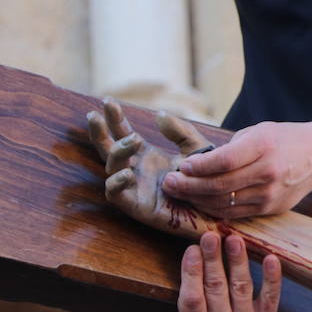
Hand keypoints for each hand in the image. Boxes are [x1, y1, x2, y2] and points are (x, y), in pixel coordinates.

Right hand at [86, 99, 215, 235]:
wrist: (217, 211)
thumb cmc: (206, 182)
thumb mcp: (197, 151)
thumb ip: (181, 132)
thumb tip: (159, 114)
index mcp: (147, 155)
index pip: (123, 133)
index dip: (114, 118)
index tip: (108, 100)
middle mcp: (135, 170)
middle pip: (108, 148)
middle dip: (99, 131)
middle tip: (94, 114)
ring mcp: (134, 188)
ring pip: (112, 168)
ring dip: (118, 151)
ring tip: (134, 139)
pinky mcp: (136, 207)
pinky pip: (116, 195)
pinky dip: (117, 182)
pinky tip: (127, 172)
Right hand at [136, 230, 296, 311]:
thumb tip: (127, 308)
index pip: (192, 300)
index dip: (191, 274)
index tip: (190, 251)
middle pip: (216, 289)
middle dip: (212, 260)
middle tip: (209, 235)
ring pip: (242, 288)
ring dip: (238, 261)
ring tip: (234, 238)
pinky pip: (270, 298)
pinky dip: (272, 278)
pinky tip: (270, 258)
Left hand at [159, 114, 311, 218]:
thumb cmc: (282, 139)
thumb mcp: (257, 131)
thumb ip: (229, 148)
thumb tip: (195, 163)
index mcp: (263, 146)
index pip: (223, 161)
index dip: (198, 166)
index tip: (181, 166)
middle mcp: (268, 172)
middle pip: (219, 185)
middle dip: (188, 186)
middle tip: (169, 183)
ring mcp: (270, 194)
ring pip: (224, 203)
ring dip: (196, 199)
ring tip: (179, 192)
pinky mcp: (271, 209)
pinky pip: (235, 213)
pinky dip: (213, 208)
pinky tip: (200, 201)